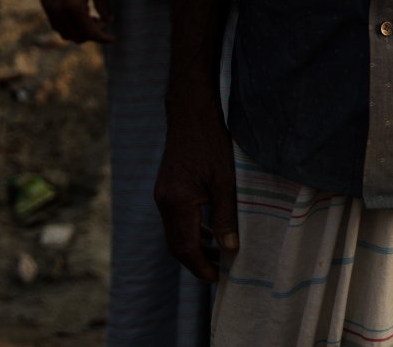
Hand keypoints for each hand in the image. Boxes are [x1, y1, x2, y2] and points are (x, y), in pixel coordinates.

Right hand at [38, 0, 114, 43]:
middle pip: (76, 36)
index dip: (103, 38)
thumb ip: (104, 6)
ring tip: (90, 18)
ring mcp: (50, 9)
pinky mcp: (45, 4)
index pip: (90, 33)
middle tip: (102, 22)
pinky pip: (56, 24)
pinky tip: (78, 13)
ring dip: (78, 31)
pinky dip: (68, 25)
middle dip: (91, 34)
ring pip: (64, 32)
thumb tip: (109, 20)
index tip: (113, 38)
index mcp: (74, 7)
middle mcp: (59, 11)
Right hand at [154, 91, 238, 282]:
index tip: (217, 280)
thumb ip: (225, 217)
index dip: (201, 267)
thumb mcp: (225, 181)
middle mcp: (164, 202)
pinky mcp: (166, 188)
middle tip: (218, 273)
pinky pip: (175, 219)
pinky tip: (208, 232)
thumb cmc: (211, 143)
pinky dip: (190, 231)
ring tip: (218, 256)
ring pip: (175, 233)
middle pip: (176, 245)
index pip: (186, 248)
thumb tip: (230, 249)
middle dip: (196, 262)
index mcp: (178, 203)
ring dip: (194, 247)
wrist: (190, 114)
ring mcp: (162, 195)